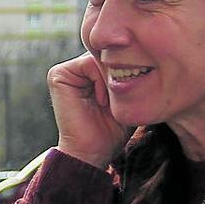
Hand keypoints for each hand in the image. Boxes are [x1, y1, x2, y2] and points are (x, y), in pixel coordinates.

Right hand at [47, 53, 131, 168]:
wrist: (93, 152)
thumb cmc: (113, 129)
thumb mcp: (129, 97)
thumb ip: (132, 74)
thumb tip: (145, 51)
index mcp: (92, 72)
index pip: (115, 54)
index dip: (128, 69)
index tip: (131, 95)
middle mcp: (78, 68)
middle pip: (107, 53)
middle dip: (120, 73)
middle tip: (120, 101)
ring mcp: (66, 70)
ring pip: (100, 57)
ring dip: (111, 80)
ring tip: (109, 104)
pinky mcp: (58, 75)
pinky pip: (88, 63)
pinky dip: (100, 81)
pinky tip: (101, 101)